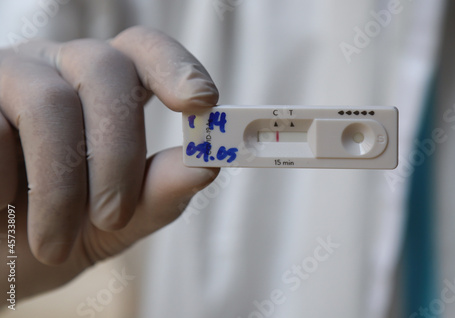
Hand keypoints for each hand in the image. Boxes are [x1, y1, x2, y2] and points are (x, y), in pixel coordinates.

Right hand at [0, 26, 218, 300]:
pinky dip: (4, 181)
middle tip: (113, 216)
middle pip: (105, 70)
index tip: (203, 102)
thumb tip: (206, 167)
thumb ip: (158, 195)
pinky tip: (1, 208)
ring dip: (60, 185)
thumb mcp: (114, 224)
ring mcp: (9, 76)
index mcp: (105, 91)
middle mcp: (60, 70)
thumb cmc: (53, 234)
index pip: (145, 50)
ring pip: (49, 101)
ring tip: (54, 245)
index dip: (176, 67)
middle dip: (118, 153)